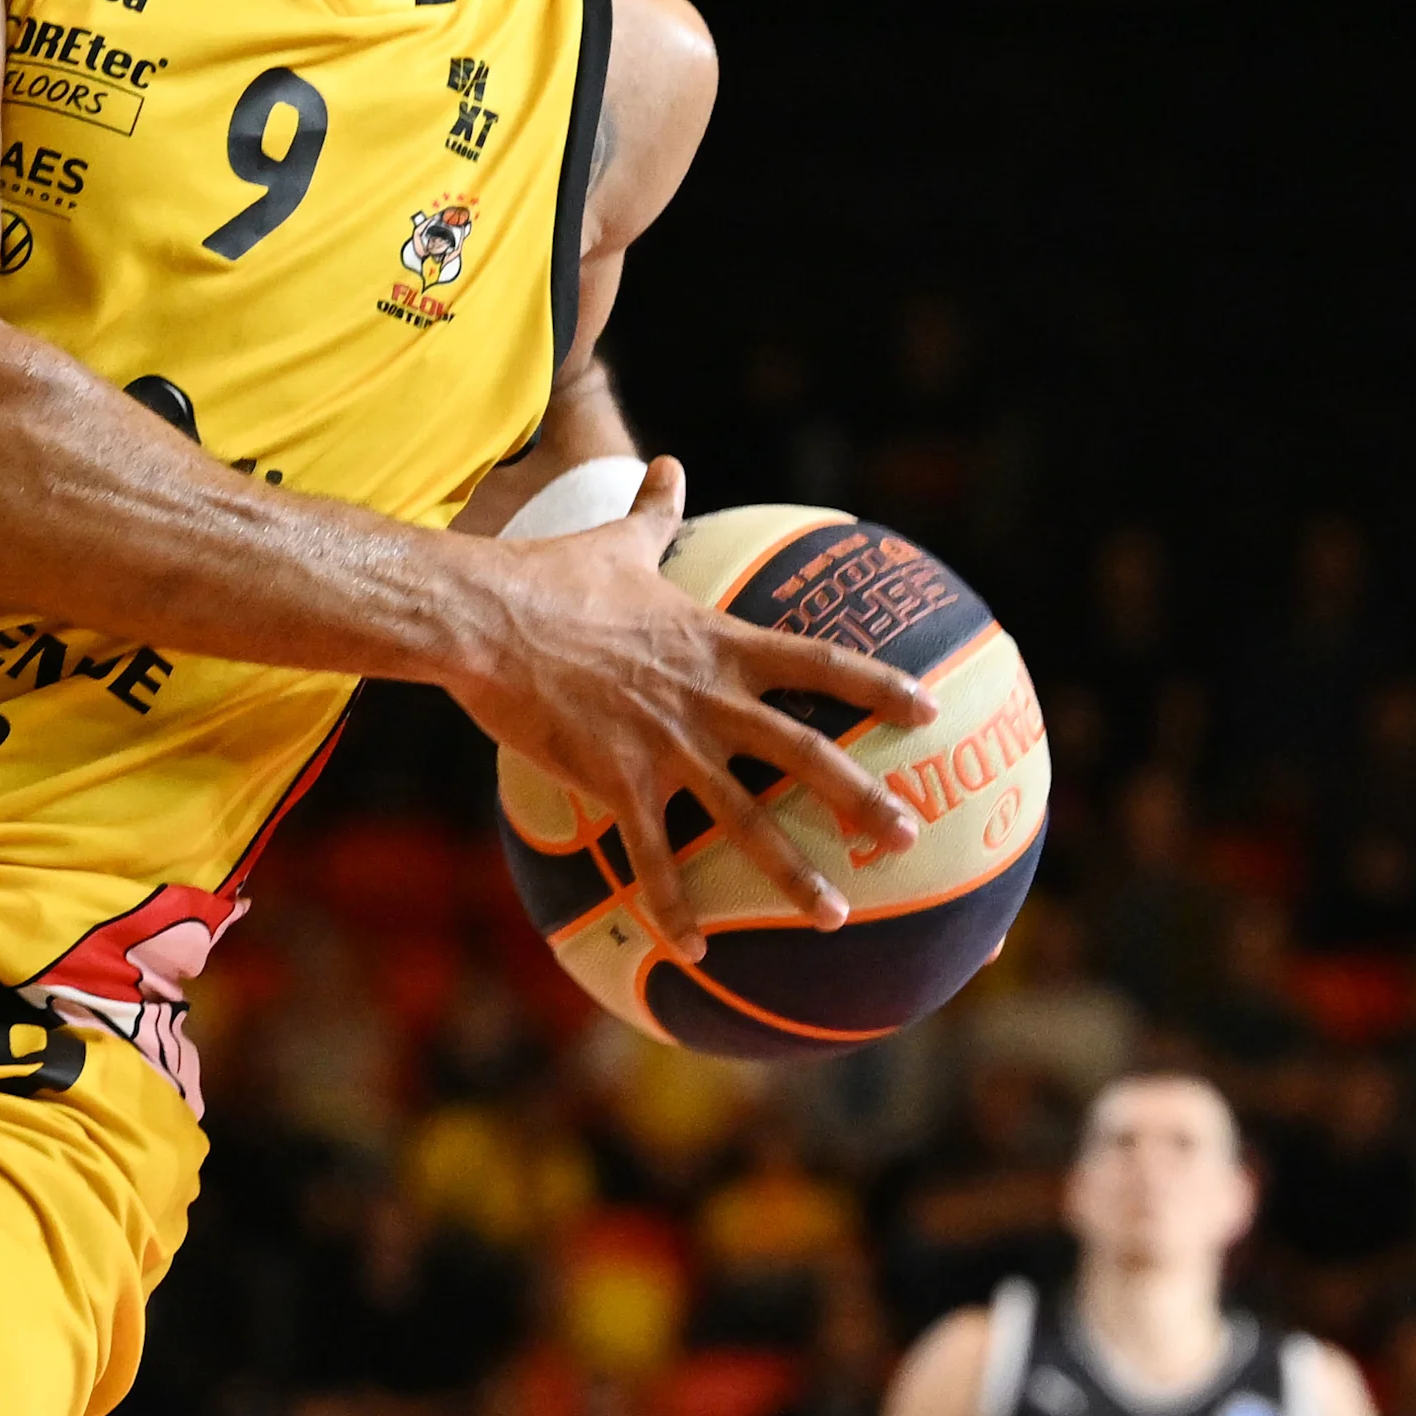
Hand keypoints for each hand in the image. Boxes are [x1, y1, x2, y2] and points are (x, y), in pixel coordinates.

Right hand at [446, 457, 934, 953]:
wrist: (485, 618)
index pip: (817, 662)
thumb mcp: (616, 541)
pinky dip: (678, 907)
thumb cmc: (548, 576)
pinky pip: (656, 857)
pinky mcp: (617, 782)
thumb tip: (668, 464)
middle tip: (910, 834)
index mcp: (717, 644)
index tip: (929, 708)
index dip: (878, 685)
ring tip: (835, 915)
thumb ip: (654, 511)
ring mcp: (665, 745)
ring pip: (745, 818)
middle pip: (804, 752)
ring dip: (793, 872)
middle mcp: (707, 699)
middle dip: (864, 796)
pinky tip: (700, 951)